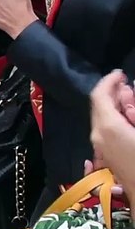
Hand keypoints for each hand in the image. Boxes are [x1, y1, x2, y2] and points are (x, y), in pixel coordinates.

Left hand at [90, 71, 134, 188]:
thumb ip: (134, 110)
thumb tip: (126, 93)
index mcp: (108, 127)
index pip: (99, 95)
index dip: (109, 81)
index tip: (121, 73)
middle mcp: (98, 135)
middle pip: (98, 106)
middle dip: (112, 92)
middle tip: (127, 84)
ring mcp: (100, 147)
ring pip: (102, 118)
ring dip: (114, 106)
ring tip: (130, 100)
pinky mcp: (105, 155)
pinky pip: (106, 130)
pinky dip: (114, 119)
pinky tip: (128, 119)